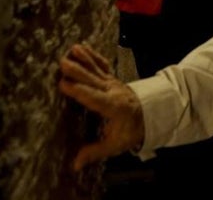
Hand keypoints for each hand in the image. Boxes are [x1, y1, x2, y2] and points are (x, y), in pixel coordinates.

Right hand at [58, 43, 145, 169]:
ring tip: (72, 50)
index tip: (64, 84)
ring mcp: (113, 82)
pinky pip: (101, 64)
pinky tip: (81, 47)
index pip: (94, 98)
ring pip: (97, 69)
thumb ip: (94, 152)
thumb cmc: (130, 131)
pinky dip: (92, 55)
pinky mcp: (111, 77)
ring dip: (85, 59)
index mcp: (114, 107)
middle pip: (94, 79)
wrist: (149, 115)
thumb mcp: (115, 145)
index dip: (79, 91)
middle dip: (79, 71)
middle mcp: (113, 91)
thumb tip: (75, 165)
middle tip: (63, 63)